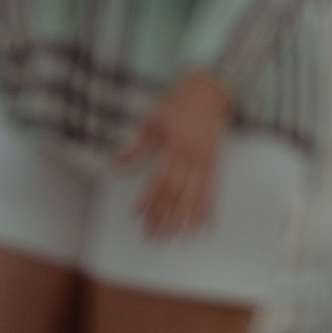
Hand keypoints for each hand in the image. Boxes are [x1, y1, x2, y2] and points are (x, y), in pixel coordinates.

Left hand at [120, 70, 232, 237]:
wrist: (207, 93)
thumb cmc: (176, 107)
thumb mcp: (152, 121)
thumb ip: (136, 145)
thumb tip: (116, 163)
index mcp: (174, 146)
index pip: (160, 181)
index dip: (149, 201)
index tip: (138, 215)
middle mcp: (191, 156)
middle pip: (177, 194)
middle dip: (164, 217)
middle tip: (152, 237)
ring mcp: (205, 161)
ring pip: (195, 197)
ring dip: (184, 221)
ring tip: (174, 239)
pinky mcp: (215, 164)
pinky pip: (212, 192)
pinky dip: (208, 212)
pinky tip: (204, 229)